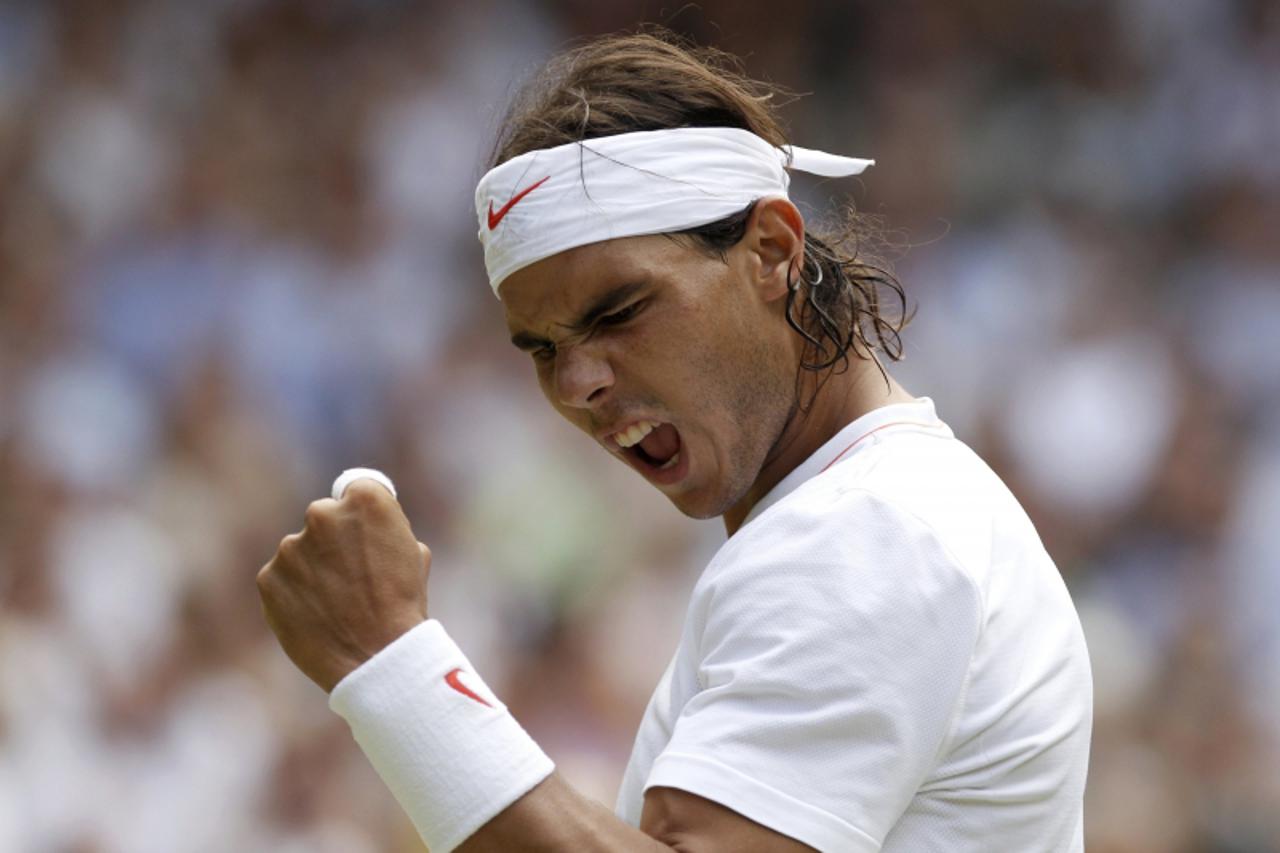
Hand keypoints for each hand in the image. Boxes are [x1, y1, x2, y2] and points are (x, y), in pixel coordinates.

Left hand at [257, 479, 430, 691]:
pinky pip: (281, 579)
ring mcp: (290, 546)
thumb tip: (365, 527)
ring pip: (300, 551)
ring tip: (337, 604)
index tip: (365, 533)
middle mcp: (322, 514)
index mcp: (365, 499)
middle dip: (334, 540)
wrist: (376, 658)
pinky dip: (294, 593)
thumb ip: (384, 528)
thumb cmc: (403, 606)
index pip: (356, 489)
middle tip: (351, 576)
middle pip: (324, 517)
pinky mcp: (268, 577)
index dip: (362, 514)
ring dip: (313, 569)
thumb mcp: (413, 553)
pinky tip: (317, 615)